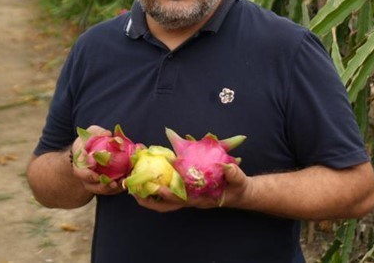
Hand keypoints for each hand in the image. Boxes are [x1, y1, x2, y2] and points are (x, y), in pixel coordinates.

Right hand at [70, 125, 125, 195]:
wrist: (90, 151)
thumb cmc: (90, 141)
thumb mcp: (91, 133)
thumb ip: (97, 132)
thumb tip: (107, 133)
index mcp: (79, 164)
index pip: (80, 172)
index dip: (87, 175)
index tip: (96, 175)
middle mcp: (85, 176)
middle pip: (92, 186)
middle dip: (103, 186)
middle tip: (113, 183)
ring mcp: (94, 182)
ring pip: (102, 190)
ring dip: (113, 189)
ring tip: (123, 184)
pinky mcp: (105, 184)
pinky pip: (111, 189)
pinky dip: (119, 187)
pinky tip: (128, 182)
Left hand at [132, 163, 249, 211]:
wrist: (239, 193)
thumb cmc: (237, 187)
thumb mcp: (239, 180)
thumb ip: (233, 174)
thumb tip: (226, 166)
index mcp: (201, 199)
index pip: (182, 198)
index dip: (169, 193)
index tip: (157, 186)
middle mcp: (191, 200)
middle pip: (167, 206)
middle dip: (151, 201)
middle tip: (135, 192)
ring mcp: (188, 198)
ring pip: (165, 203)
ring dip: (150, 198)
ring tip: (134, 190)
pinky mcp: (186, 193)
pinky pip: (168, 195)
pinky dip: (157, 191)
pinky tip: (147, 181)